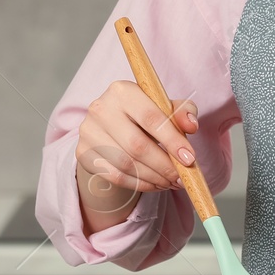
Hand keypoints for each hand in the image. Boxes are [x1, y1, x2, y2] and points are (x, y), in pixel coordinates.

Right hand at [75, 80, 197, 201]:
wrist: (110, 128)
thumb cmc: (143, 116)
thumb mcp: (165, 108)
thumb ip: (182, 112)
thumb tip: (191, 125)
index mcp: (122, 91)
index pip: (151, 118)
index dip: (172, 140)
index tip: (189, 159)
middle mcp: (101, 108)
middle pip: (137, 145)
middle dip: (164, 165)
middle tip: (182, 177)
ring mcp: (88, 132)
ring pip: (126, 164)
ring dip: (154, 178)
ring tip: (171, 182)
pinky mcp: (83, 153)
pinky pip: (115, 176)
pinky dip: (139, 184)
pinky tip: (155, 184)